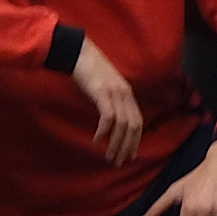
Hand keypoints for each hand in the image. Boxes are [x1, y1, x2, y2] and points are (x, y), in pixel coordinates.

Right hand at [68, 43, 145, 164]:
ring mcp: (115, 92)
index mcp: (127, 93)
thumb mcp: (105, 87)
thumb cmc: (89, 70)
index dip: (135, 140)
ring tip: (110, 158)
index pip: (137, 121)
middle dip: (128, 147)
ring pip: (122, 124)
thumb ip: (111, 101)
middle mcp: (125, 93)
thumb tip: (110, 121)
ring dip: (116, 144)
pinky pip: (108, 116)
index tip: (129, 156)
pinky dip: (104, 131)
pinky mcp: (102, 92)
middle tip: (120, 162)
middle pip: (133, 125)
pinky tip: (97, 141)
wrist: (79, 52)